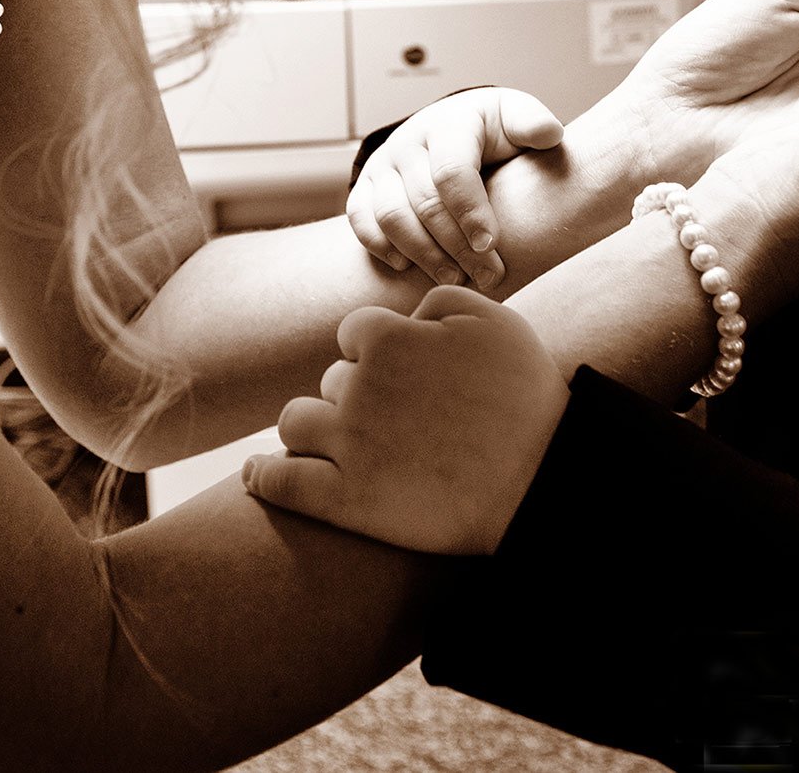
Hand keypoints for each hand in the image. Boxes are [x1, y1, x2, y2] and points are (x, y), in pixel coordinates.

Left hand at [241, 286, 570, 555]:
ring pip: (297, 422)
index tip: (399, 377)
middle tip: (396, 423)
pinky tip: (256, 476)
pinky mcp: (346, 500)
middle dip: (355, 395)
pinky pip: (282, 481)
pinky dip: (264, 477)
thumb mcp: (494, 321)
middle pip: (331, 381)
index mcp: (391, 340)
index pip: (356, 334)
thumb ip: (439, 299)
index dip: (377, 354)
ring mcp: (348, 445)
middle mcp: (360, 387)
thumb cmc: (525, 398)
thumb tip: (405, 315)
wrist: (542, 481)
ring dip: (312, 428)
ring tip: (339, 446)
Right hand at [347, 88, 564, 288]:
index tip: (492, 245)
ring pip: (391, 216)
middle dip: (456, 246)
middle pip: (425, 202)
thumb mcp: (513, 117)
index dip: (471, 212)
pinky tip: (407, 268)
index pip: (452, 171)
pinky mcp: (365, 185)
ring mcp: (383, 164)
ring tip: (454, 280)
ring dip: (423, 254)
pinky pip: (361, 220)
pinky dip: (380, 247)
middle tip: (487, 278)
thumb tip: (550, 134)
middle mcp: (409, 141)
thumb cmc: (490, 131)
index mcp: (449, 124)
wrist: (451, 128)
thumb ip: (531, 123)